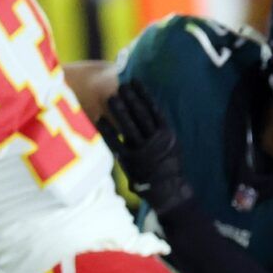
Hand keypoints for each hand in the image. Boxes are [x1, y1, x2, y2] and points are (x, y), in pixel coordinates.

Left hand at [99, 80, 192, 215]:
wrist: (170, 191)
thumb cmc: (170, 168)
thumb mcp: (173, 146)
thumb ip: (161, 131)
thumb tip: (149, 113)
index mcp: (168, 135)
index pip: (154, 109)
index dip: (143, 94)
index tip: (135, 81)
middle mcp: (156, 141)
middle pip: (141, 114)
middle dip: (130, 97)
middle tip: (120, 84)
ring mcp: (143, 150)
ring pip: (129, 125)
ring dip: (119, 109)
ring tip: (111, 97)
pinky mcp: (131, 160)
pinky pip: (116, 142)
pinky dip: (107, 130)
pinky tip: (100, 119)